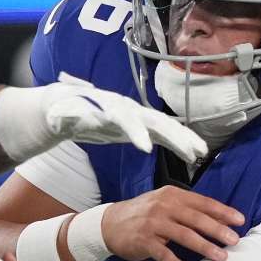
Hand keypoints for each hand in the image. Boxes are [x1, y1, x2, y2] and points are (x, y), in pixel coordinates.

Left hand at [43, 84, 206, 162]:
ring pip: (164, 126)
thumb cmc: (64, 110)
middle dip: (174, 135)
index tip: (145, 148)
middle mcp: (128, 109)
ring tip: (200, 152)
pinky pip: (163, 135)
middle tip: (192, 150)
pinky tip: (193, 155)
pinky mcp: (140, 126)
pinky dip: (178, 143)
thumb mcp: (60, 113)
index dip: (136, 132)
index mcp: (109, 107)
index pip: (126, 119)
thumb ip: (63, 115)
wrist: (70, 105)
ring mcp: (136, 116)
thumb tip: (60, 116)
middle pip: (154, 121)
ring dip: (183, 139)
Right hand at [101, 186, 243, 260]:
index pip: (202, 202)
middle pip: (196, 218)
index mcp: (171, 195)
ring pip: (184, 235)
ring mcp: (152, 223)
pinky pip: (164, 254)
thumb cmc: (142, 215)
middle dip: (217, 230)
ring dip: (204, 247)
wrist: (109, 223)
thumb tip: (218, 219)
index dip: (222, 211)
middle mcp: (163, 207)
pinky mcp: (143, 240)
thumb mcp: (164, 205)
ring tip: (220, 257)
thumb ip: (187, 209)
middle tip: (234, 240)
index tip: (239, 221)